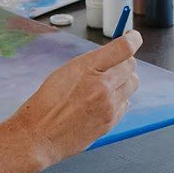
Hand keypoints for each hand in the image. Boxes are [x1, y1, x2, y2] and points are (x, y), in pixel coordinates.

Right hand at [6, 32, 142, 166]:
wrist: (40, 135)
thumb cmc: (47, 102)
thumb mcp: (65, 71)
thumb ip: (92, 62)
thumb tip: (114, 55)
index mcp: (88, 68)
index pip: (124, 48)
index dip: (133, 39)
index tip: (133, 37)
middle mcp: (103, 86)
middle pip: (131, 66)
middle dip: (124, 62)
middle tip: (112, 65)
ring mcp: (109, 105)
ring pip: (132, 84)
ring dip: (124, 81)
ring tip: (106, 85)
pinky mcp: (111, 122)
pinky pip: (125, 104)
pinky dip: (119, 100)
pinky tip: (102, 102)